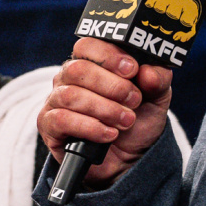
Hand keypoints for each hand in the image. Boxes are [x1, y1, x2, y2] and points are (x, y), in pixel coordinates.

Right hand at [38, 38, 173, 186]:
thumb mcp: (156, 99)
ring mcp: (55, 101)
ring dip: (104, 109)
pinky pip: (62, 120)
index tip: (132, 70)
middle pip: (76, 69)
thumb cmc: (136, 121)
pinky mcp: (48, 125)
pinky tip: (109, 134)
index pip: (87, 46)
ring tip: (126, 121)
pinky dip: (90, 127)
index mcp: (91, 64)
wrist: (126, 159)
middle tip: (134, 100)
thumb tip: (148, 71)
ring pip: (70, 96)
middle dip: (110, 86)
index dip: (108, 56)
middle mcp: (68, 79)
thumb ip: (158, 81)